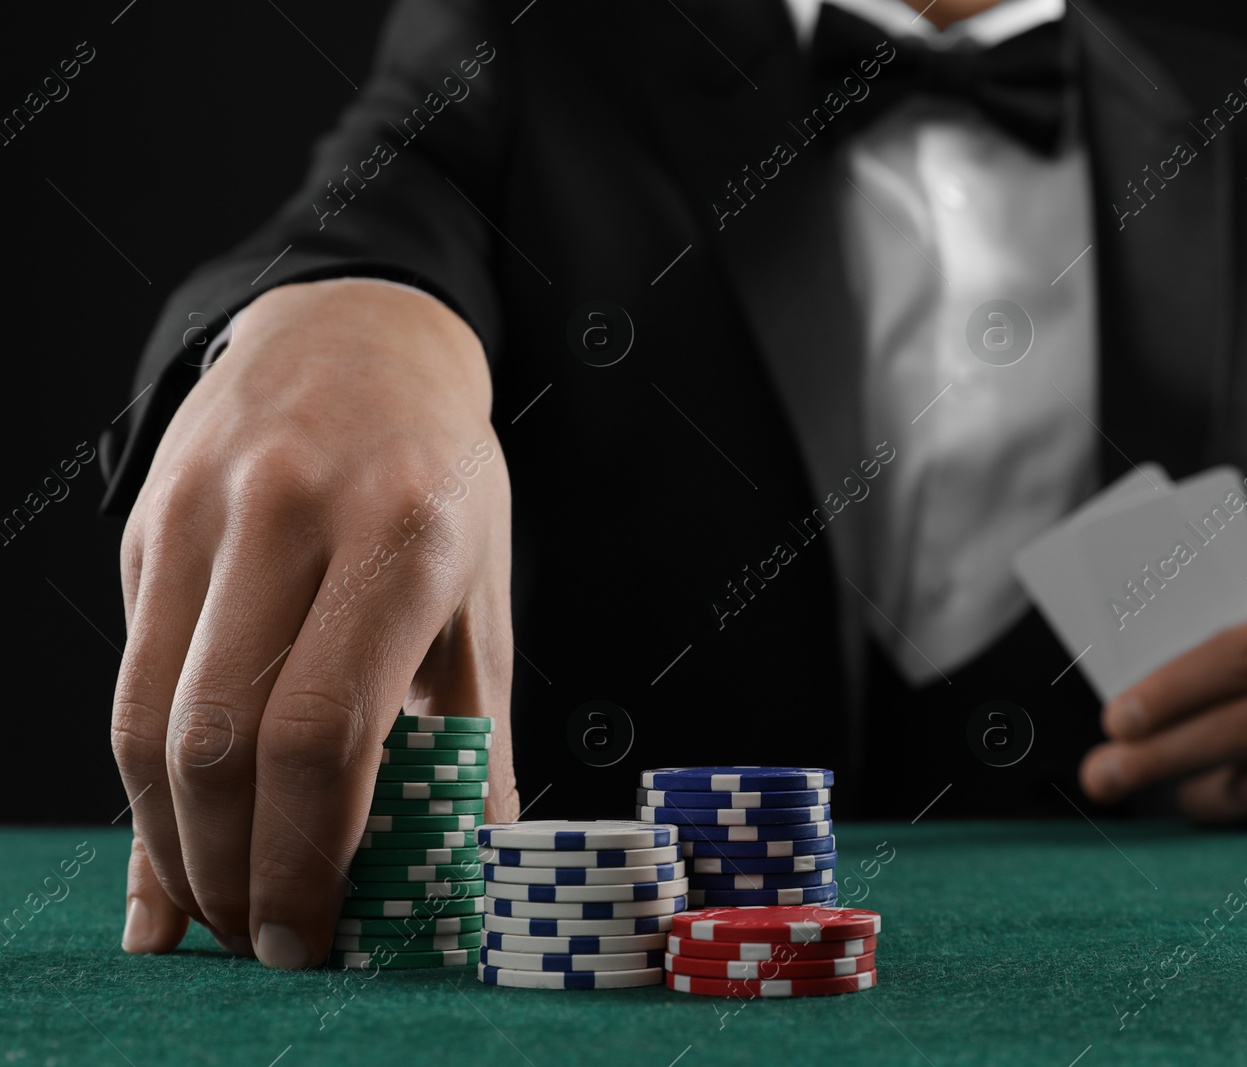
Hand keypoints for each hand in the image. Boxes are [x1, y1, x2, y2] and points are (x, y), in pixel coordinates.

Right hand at [111, 279, 517, 966]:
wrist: (359, 340)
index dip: (307, 857)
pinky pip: (128, 673)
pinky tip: (167, 840)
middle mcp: (293, 514)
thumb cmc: (439, 482)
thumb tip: (464, 878)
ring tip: (214, 910)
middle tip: (262, 942)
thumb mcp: (482, 596)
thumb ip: (474, 740)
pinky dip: (141, 779)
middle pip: (224, 740)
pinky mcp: (147, 522)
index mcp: (403, 535)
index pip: (326, 732)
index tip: (313, 936)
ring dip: (173, 844)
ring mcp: (204, 511)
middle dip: (233, 872)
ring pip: (153, 718)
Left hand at [1078, 590, 1246, 829]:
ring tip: (1167, 791)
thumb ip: (1245, 662)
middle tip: (1100, 774)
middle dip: (1160, 753)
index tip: (1114, 720)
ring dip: (1194, 794)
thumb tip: (1133, 714)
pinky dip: (1246, 825)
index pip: (1245, 653)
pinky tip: (1224, 814)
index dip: (1172, 689)